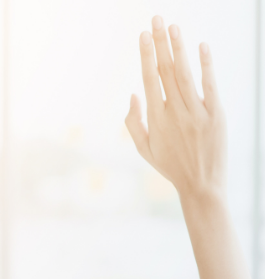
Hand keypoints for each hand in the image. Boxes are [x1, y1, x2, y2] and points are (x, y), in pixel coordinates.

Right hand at [125, 16, 226, 200]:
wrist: (201, 185)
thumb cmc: (170, 166)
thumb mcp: (144, 148)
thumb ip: (134, 121)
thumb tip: (133, 94)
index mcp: (156, 118)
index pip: (149, 78)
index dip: (146, 55)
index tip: (143, 35)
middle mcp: (175, 111)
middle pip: (165, 70)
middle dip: (160, 43)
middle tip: (156, 20)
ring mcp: (197, 112)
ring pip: (185, 73)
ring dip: (179, 48)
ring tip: (173, 27)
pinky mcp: (217, 114)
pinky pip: (210, 85)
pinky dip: (206, 65)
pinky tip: (202, 46)